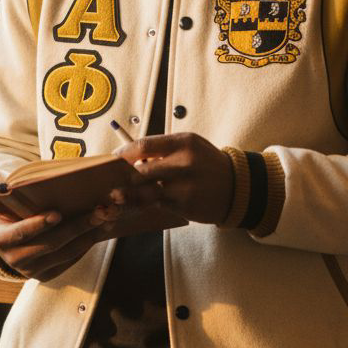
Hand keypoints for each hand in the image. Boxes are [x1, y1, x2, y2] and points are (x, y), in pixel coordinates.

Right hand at [0, 181, 120, 281]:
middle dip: (76, 227)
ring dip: (88, 235)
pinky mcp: (48, 275)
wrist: (9, 244)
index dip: (38, 225)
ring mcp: (33, 271)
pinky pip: (71, 261)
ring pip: (66, 253)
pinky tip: (100, 230)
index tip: (57, 213)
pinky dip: (87, 245)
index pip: (21, 234)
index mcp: (2, 241)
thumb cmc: (4, 216)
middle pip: (51, 244)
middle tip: (97, 211)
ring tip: (105, 217)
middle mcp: (16, 260)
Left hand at [117, 132, 233, 225]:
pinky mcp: (184, 205)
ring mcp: (185, 186)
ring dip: (128, 194)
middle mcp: (184, 162)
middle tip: (110, 179)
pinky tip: (133, 205)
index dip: (124, 153)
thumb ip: (163, 149)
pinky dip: (142, 205)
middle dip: (123, 176)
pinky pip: (155, 205)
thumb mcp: (190, 146)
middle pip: (141, 170)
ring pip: (145, 191)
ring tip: (116, 196)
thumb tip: (131, 156)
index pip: (144, 145)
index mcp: (183, 142)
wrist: (237, 187)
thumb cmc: (206, 163)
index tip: (113, 158)